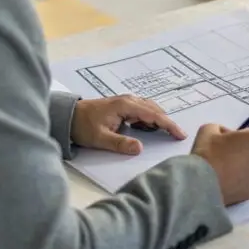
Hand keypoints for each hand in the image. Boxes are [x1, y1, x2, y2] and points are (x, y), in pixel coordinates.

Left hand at [71, 95, 185, 154]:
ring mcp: (126, 101)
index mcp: (126, 105)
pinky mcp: (122, 106)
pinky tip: (150, 128)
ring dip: (159, 119)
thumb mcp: (100, 138)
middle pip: (155, 109)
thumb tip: (140, 148)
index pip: (154, 115)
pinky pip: (142, 110)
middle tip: (177, 136)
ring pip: (149, 108)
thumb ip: (120, 143)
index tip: (180, 134)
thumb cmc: (83, 126)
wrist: (68, 116)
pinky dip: (150, 118)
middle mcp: (129, 100)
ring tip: (168, 133)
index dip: (169, 125)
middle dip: (167, 122)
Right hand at [190, 123, 248, 205]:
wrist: (199, 183)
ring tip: (227, 169)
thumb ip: (223, 129)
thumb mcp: (209, 129)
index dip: (248, 134)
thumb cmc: (205, 153)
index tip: (235, 139)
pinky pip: (248, 182)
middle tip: (234, 152)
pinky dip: (241, 181)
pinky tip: (226, 181)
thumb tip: (228, 136)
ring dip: (246, 166)